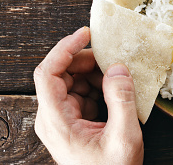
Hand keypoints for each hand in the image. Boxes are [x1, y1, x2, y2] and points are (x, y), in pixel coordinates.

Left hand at [34, 27, 143, 164]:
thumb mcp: (124, 138)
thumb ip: (122, 100)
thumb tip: (118, 68)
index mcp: (56, 122)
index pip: (48, 73)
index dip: (64, 49)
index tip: (85, 34)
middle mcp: (52, 119)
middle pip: (60, 74)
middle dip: (85, 61)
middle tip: (111, 57)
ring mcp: (61, 120)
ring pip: (71, 81)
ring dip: (93, 74)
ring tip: (116, 78)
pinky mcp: (71, 122)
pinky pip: (79, 93)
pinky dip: (96, 86)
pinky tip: (113, 91)